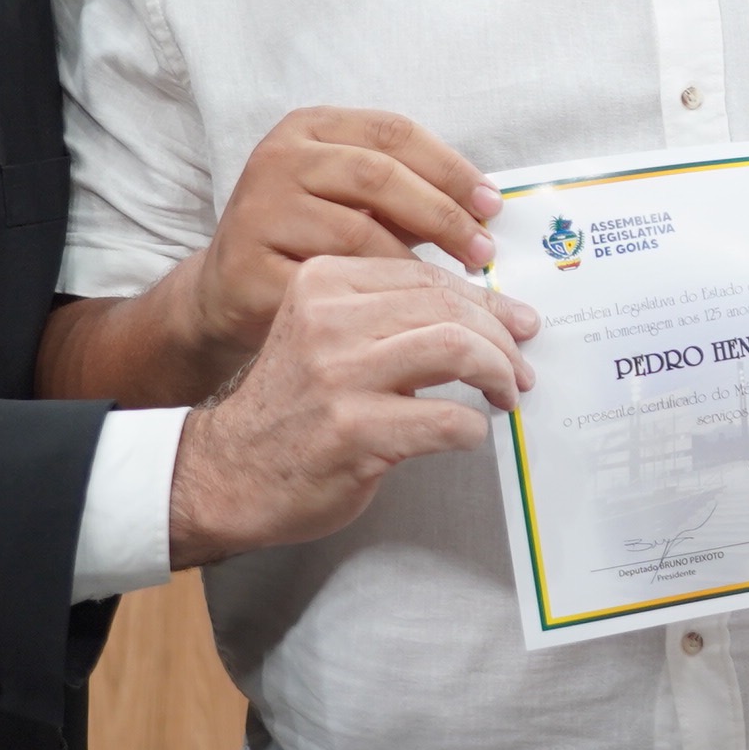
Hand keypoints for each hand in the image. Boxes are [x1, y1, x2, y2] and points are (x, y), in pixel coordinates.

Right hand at [164, 254, 541, 565]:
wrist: (228, 472)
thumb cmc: (295, 407)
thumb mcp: (327, 336)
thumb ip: (387, 316)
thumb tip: (485, 313)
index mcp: (324, 282)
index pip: (428, 277)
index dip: (487, 300)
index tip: (516, 325)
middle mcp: (328, 320)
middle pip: (449, 308)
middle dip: (502, 338)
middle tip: (521, 368)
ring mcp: (338, 376)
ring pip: (455, 348)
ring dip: (498, 373)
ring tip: (507, 394)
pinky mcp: (352, 431)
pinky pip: (445, 418)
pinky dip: (473, 426)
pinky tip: (470, 433)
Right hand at [173, 107, 500, 368]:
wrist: (230, 293)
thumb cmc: (309, 240)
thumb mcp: (354, 201)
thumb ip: (408, 195)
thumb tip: (484, 212)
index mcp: (310, 128)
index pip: (394, 133)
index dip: (450, 167)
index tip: (490, 204)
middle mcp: (278, 158)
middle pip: (379, 174)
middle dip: (442, 213)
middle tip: (483, 250)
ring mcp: (258, 209)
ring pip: (356, 230)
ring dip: (415, 262)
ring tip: (453, 289)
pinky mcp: (247, 265)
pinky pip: (328, 281)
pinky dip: (373, 297)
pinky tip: (405, 314)